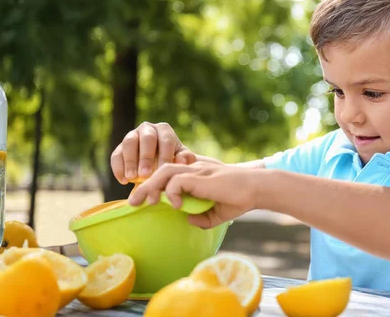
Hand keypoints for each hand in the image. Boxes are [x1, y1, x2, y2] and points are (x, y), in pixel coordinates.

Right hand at [110, 122, 195, 184]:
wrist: (159, 164)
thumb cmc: (174, 160)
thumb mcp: (182, 159)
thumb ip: (186, 158)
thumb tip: (181, 159)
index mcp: (164, 129)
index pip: (165, 140)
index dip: (164, 155)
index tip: (163, 171)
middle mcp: (147, 129)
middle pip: (146, 138)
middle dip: (146, 157)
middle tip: (146, 175)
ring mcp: (132, 136)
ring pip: (129, 143)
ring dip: (130, 161)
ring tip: (132, 177)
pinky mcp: (120, 147)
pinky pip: (116, 155)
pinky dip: (118, 168)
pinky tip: (123, 181)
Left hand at [128, 161, 259, 228]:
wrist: (257, 189)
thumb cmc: (240, 199)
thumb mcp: (218, 213)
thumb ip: (203, 217)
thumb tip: (188, 221)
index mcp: (196, 175)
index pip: (168, 173)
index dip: (154, 184)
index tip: (145, 200)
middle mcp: (194, 169)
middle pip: (161, 170)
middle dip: (144, 186)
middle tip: (132, 202)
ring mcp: (197, 171)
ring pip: (164, 171)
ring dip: (151, 186)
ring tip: (146, 202)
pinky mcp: (201, 176)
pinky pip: (177, 180)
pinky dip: (172, 192)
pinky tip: (177, 205)